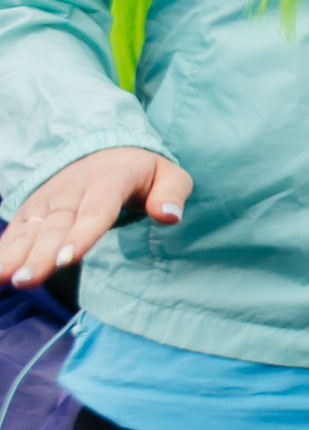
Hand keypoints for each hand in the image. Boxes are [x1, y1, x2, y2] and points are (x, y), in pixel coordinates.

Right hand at [3, 148, 190, 288]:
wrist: (106, 149)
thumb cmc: (143, 171)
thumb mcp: (170, 175)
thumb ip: (171, 194)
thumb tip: (169, 216)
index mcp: (109, 180)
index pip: (95, 210)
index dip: (80, 235)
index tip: (66, 259)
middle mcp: (72, 189)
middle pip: (56, 226)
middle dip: (40, 254)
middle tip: (27, 280)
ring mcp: (48, 199)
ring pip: (31, 229)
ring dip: (14, 255)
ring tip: (5, 279)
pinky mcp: (33, 209)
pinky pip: (16, 230)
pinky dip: (3, 250)